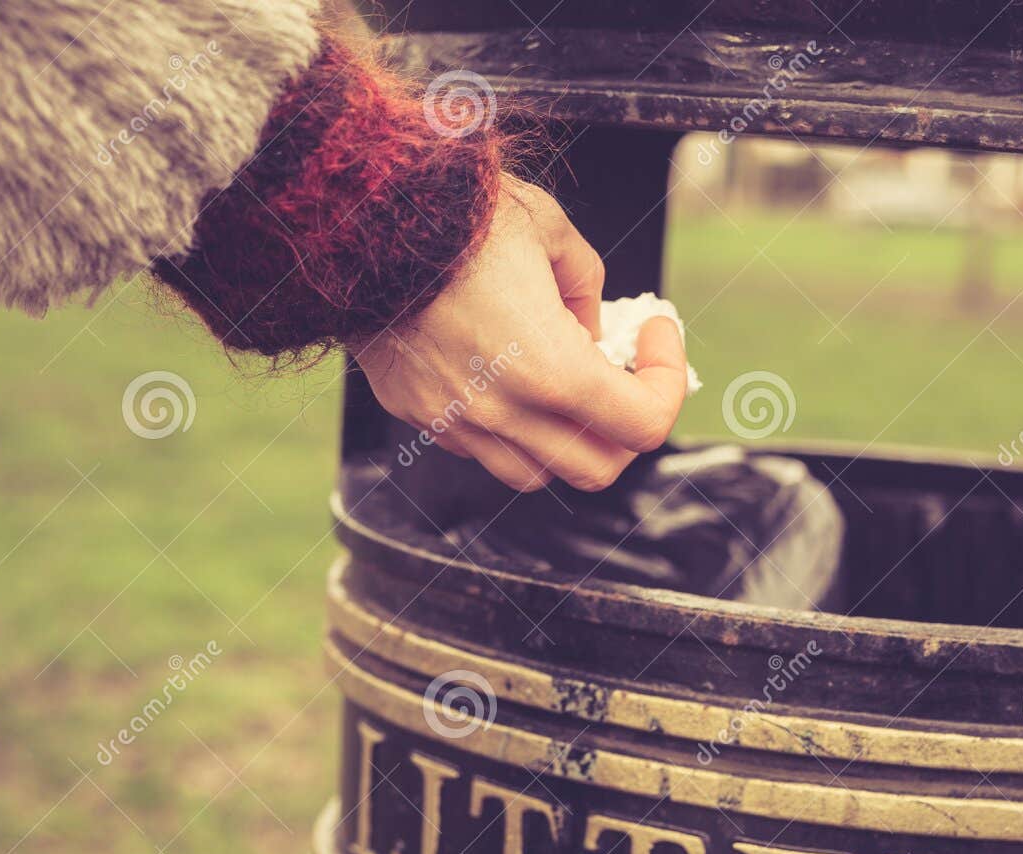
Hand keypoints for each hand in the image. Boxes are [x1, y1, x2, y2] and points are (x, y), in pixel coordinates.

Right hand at [353, 177, 687, 491]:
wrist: (353, 216)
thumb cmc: (455, 211)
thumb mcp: (548, 227)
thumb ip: (586, 286)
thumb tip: (590, 329)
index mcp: (550, 369)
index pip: (644, 425)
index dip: (669, 381)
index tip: (654, 332)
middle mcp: (503, 412)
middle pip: (597, 468)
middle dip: (623, 427)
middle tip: (623, 373)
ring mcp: (455, 421)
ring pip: (536, 473)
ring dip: (566, 438)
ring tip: (565, 382)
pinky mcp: (418, 413)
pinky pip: (482, 447)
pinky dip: (512, 427)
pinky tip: (506, 372)